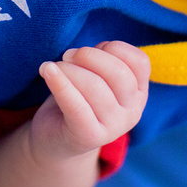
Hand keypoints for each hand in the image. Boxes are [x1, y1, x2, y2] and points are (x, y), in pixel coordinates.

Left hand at [30, 41, 149, 163]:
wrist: (56, 139)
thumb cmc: (77, 98)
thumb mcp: (95, 75)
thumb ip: (99, 60)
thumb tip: (85, 53)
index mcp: (138, 93)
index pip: (139, 62)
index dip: (113, 48)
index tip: (90, 49)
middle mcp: (132, 112)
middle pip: (119, 74)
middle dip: (89, 56)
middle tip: (66, 56)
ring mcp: (113, 128)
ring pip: (95, 87)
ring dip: (69, 70)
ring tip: (51, 68)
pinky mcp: (88, 137)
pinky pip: (76, 106)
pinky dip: (60, 84)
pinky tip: (46, 70)